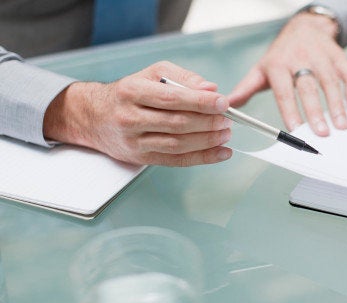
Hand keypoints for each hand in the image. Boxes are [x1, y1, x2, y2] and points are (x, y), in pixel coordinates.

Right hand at [43, 61, 232, 165]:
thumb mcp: (152, 73)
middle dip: (208, 122)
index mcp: (132, 91)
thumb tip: (210, 88)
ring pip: (178, 144)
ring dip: (207, 141)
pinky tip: (220, 153)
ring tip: (225, 133)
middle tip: (227, 119)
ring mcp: (135, 141)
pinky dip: (202, 158)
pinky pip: (176, 161)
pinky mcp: (141, 158)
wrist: (93, 116)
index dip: (200, 102)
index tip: (222, 102)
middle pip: (177, 123)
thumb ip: (183, 78)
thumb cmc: (128, 92)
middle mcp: (130, 117)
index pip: (172, 98)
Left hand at [228, 12, 346, 135]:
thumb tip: (228, 105)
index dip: (290, 110)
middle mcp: (300, 59)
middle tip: (322, 133)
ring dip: (338, 105)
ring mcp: (320, 56)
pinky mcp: (337, 54)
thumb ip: (246, 88)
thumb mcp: (261, 69)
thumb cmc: (281, 54)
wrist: (304, 27)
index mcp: (278, 65)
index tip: (295, 129)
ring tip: (342, 126)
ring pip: (330, 81)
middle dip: (316, 111)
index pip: (284, 90)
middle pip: (308, 87)